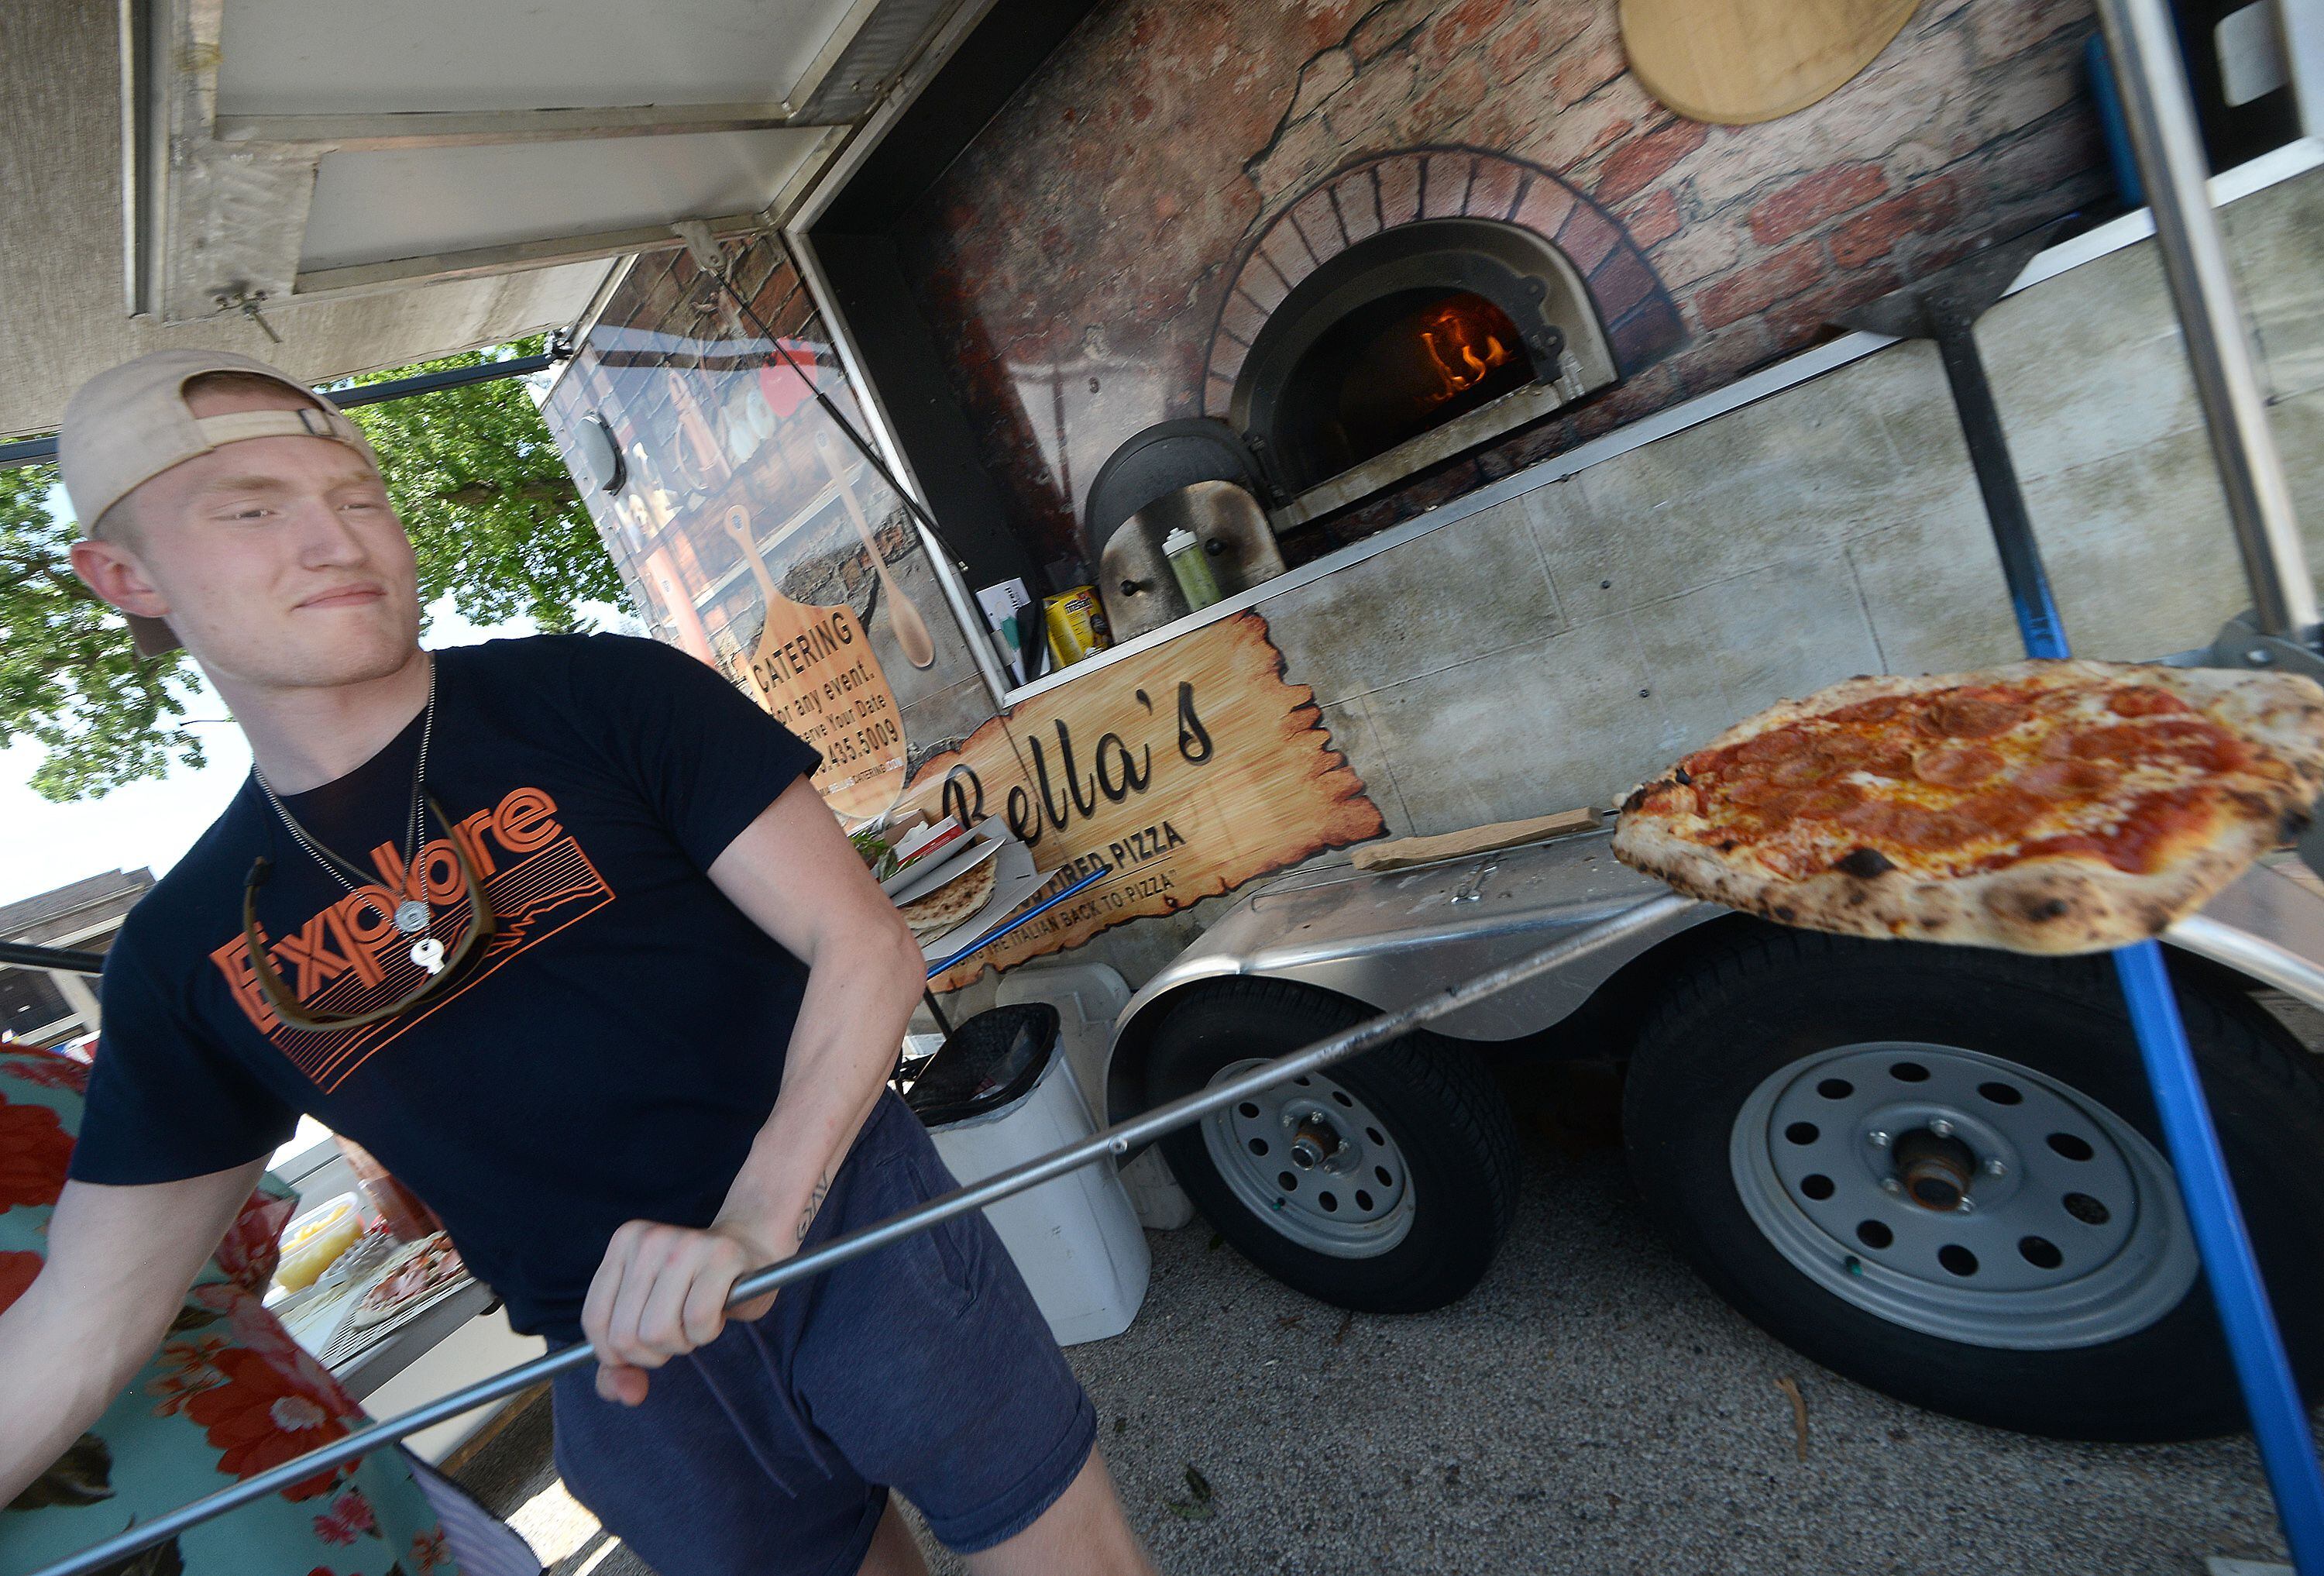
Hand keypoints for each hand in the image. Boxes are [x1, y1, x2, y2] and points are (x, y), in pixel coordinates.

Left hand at [580, 1218, 787, 1404]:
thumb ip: (620, 1365)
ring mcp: (685, 1244)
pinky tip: (717, 1313)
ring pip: (658, 1332)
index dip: (616, 1353)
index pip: (595, 1320)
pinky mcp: (721, 1256)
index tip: (642, 1345)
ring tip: (695, 1319)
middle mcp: (649, 1240)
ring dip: (681, 1343)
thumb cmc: (693, 1290)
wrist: (749, 1249)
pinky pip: (697, 1321)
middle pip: (626, 1335)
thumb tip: (627, 1394)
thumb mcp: (644, 1321)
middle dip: (653, 1352)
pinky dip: (706, 1332)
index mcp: (623, 1244)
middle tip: (677, 1330)